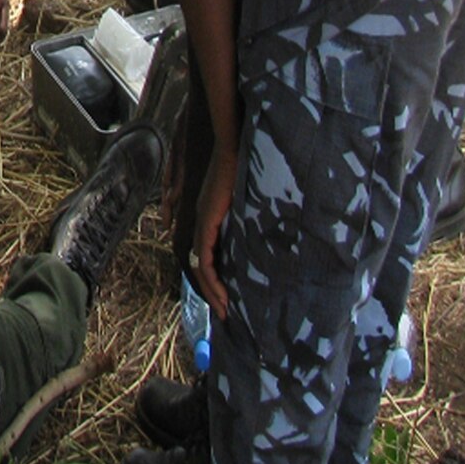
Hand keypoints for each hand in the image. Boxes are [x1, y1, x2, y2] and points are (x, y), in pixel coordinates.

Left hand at [190, 134, 236, 319]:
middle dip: (212, 292)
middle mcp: (201, 223)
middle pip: (200, 267)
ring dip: (212, 292)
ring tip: (224, 310)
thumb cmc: (241, 170)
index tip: (227, 297)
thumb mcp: (243, 200)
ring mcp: (201, 223)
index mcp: (209, 219)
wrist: (232, 150)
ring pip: (200, 268)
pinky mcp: (206, 223)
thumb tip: (264, 234)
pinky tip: (223, 293)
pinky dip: (211, 279)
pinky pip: (203, 259)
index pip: (206, 256)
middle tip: (224, 313)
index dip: (214, 278)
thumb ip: (245, 217)